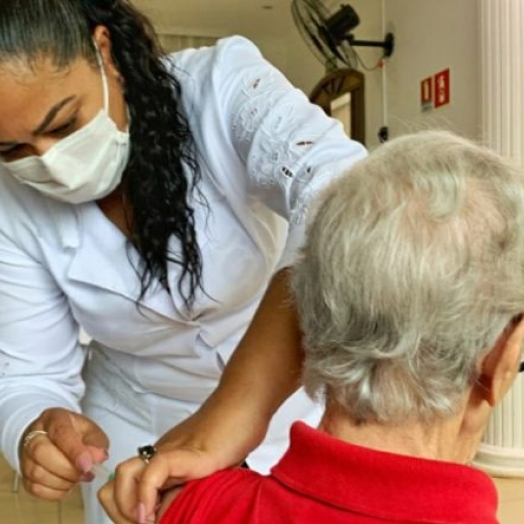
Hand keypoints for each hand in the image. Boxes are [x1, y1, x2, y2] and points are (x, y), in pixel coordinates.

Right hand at [20, 407, 108, 500]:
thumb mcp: (91, 431)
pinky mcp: (23, 474)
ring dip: (63, 481)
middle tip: (85, 473)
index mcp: (54, 418)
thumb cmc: (75, 433)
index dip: (74, 451)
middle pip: (42, 452)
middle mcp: (34, 435)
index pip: (61, 432)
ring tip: (79, 478)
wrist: (55, 437)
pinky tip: (67, 485)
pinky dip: (54, 491)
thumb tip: (99, 458)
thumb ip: (97, 443)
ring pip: (37, 473)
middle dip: (67, 469)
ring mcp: (26, 455)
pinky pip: (34, 488)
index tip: (87, 465)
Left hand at [98, 405, 263, 523]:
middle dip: (123, 513)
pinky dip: (146, 496)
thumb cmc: (233, 434)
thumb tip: (174, 512)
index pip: (124, 489)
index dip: (127, 511)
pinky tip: (156, 514)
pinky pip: (153, 471)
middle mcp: (159, 456)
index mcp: (162, 463)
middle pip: (116, 485)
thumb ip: (189, 487)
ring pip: (124, 476)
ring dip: (128, 506)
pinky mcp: (186, 452)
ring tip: (150, 521)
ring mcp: (170, 452)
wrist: (245, 405)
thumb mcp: (208, 470)